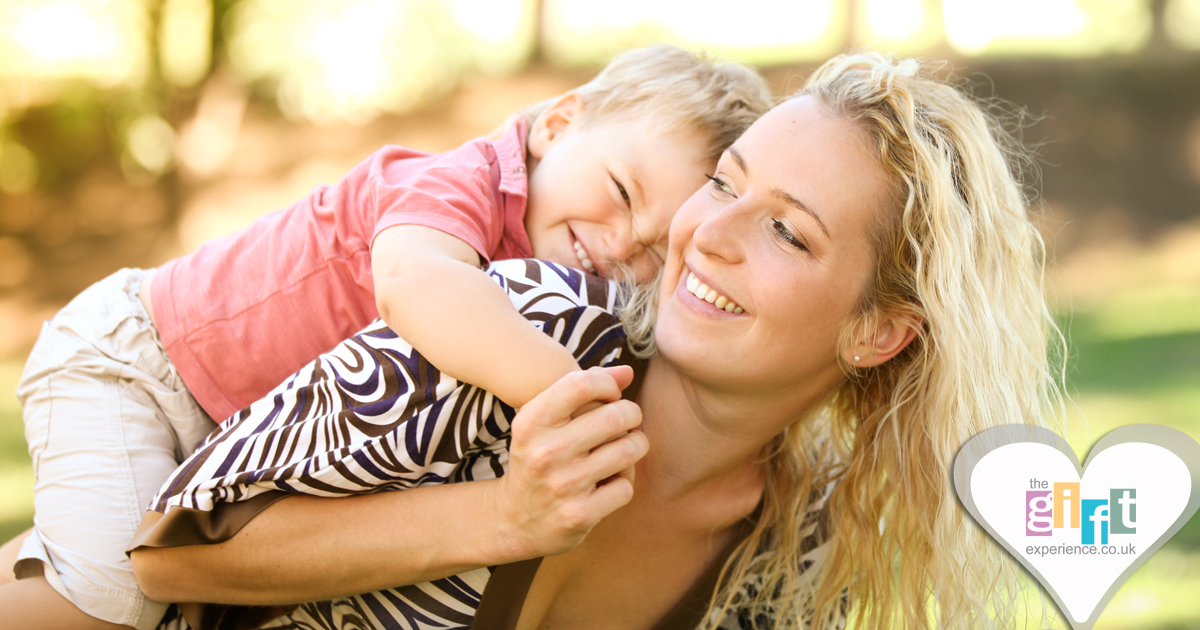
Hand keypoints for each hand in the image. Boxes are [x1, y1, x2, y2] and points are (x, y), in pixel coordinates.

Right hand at [493, 366, 646, 558]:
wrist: (513, 520)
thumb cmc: (538, 458)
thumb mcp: (543, 422)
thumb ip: (581, 390)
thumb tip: (628, 372)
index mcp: (531, 423)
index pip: (582, 384)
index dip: (608, 385)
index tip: (610, 396)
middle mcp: (545, 453)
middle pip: (615, 416)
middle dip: (631, 415)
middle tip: (627, 421)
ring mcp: (563, 485)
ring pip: (628, 450)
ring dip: (634, 447)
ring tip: (623, 449)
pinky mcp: (580, 514)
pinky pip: (625, 486)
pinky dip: (623, 482)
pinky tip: (608, 482)